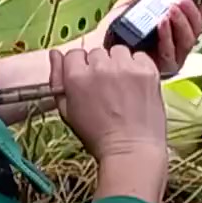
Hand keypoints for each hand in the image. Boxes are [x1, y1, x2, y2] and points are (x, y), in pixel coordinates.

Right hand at [50, 45, 167, 161]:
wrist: (131, 151)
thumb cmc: (97, 136)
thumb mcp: (67, 112)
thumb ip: (57, 80)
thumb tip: (55, 54)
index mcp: (76, 76)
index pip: (74, 54)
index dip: (81, 68)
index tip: (88, 82)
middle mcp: (100, 66)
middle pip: (97, 53)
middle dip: (100, 67)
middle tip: (107, 89)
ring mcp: (125, 66)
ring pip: (118, 51)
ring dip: (120, 64)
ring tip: (124, 86)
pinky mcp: (147, 70)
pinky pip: (140, 56)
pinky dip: (139, 67)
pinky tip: (138, 85)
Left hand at [76, 0, 201, 75]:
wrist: (95, 49)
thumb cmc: (114, 27)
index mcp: (176, 23)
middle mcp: (178, 39)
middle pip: (197, 24)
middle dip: (192, 10)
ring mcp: (172, 54)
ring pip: (188, 37)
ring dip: (181, 21)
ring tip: (169, 10)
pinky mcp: (162, 67)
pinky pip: (171, 50)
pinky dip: (168, 35)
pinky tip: (161, 24)